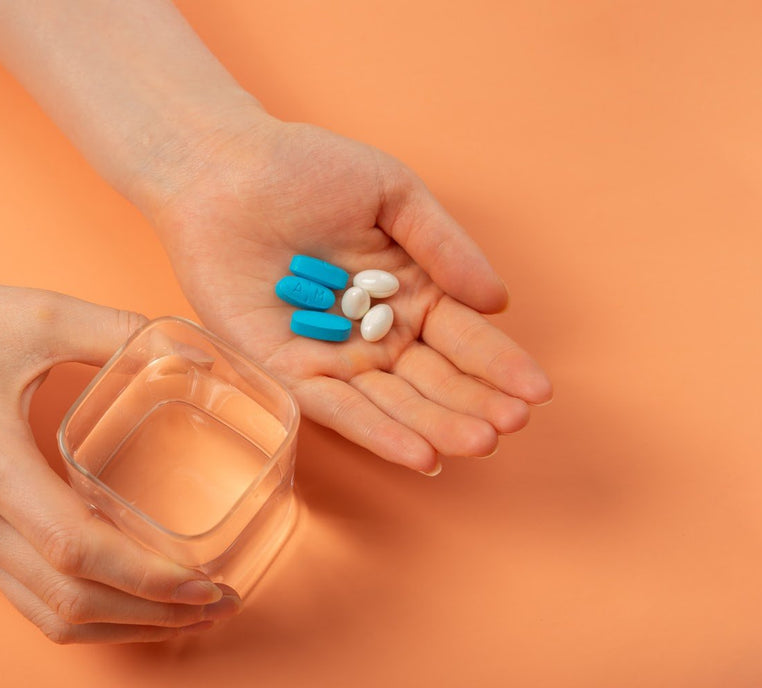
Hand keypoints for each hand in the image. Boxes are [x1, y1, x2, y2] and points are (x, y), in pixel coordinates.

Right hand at [0, 272, 240, 642]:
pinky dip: (92, 613)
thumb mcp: (41, 313)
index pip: (75, 548)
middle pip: (68, 599)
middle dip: (152, 613)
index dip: (146, 575)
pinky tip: (137, 599)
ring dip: (124, 624)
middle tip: (219, 602)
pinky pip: (33, 599)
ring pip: (49, 614)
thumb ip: (123, 332)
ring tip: (189, 612)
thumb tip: (202, 359)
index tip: (205, 581)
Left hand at [150, 118, 552, 472]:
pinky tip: (418, 453)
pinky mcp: (285, 370)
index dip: (500, 364)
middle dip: (474, 404)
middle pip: (434, 379)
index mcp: (410, 292)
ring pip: (392, 403)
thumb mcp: (392, 194)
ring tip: (477, 442)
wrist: (224, 168)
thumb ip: (444, 246)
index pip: (463, 337)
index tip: (537, 390)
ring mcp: (333, 355)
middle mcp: (376, 333)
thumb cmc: (307, 169)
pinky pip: (336, 408)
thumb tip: (498, 302)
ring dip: (435, 426)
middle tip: (510, 424)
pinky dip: (376, 431)